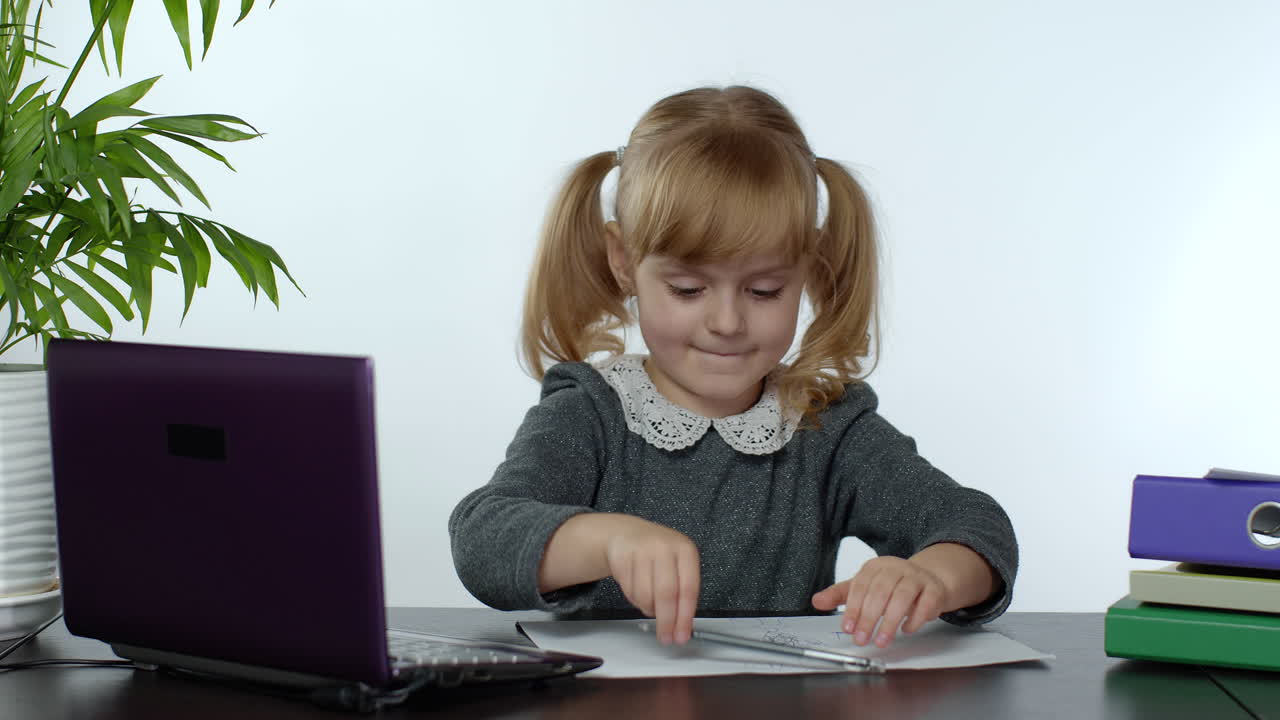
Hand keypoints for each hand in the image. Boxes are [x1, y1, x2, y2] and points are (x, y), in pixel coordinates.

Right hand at [604, 516, 700, 645]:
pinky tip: (640, 592)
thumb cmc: (658, 554)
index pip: (688, 588)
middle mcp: (664, 547)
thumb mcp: (678, 565)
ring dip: (649, 609)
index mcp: (685, 550)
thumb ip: (683, 593)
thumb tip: (684, 627)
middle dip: (666, 621)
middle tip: (666, 636)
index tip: (682, 635)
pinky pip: (630, 592)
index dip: (685, 617)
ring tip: (652, 606)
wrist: (628, 534)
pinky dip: (636, 601)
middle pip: (667, 594)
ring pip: (645, 595)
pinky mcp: (622, 557)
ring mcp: (641, 550)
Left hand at [811, 555, 946, 647]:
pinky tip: (906, 630)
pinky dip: (915, 618)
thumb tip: (817, 601)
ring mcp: (917, 577)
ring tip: (881, 640)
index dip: (852, 608)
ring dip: (890, 622)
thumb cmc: (892, 585)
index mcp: (875, 567)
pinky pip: (926, 603)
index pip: (860, 586)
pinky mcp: (934, 589)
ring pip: (902, 597)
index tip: (847, 628)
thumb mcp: (864, 587)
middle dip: (869, 618)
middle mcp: (896, 568)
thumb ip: (841, 595)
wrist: (928, 580)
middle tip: (862, 639)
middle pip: (879, 592)